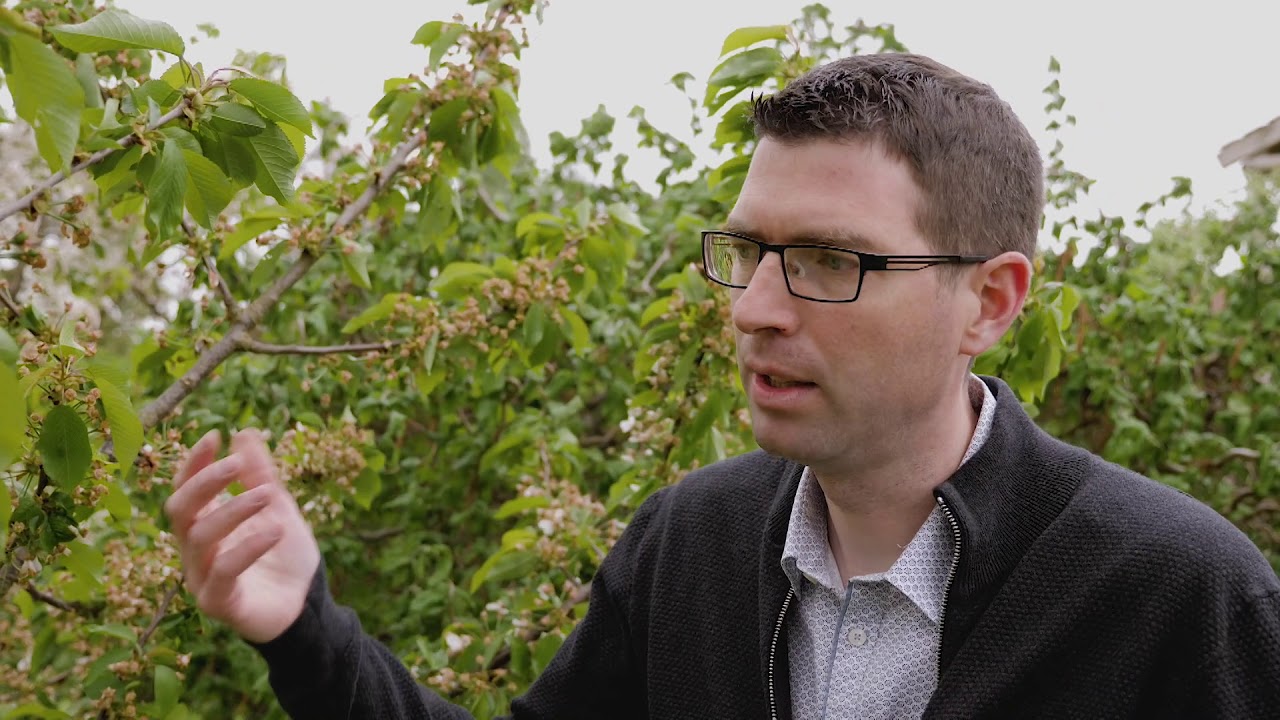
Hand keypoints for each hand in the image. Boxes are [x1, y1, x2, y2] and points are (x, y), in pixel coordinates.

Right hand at [164, 429, 320, 643]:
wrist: (306, 605)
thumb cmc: (285, 556)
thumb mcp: (279, 508)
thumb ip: (261, 475)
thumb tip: (243, 432)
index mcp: (205, 523)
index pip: (186, 488)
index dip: (194, 462)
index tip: (216, 436)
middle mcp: (195, 549)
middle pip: (180, 509)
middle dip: (205, 482)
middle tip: (236, 465)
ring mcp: (201, 577)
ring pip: (201, 536)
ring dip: (235, 510)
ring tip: (269, 495)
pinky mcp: (217, 603)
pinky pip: (223, 570)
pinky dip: (248, 546)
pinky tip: (276, 529)